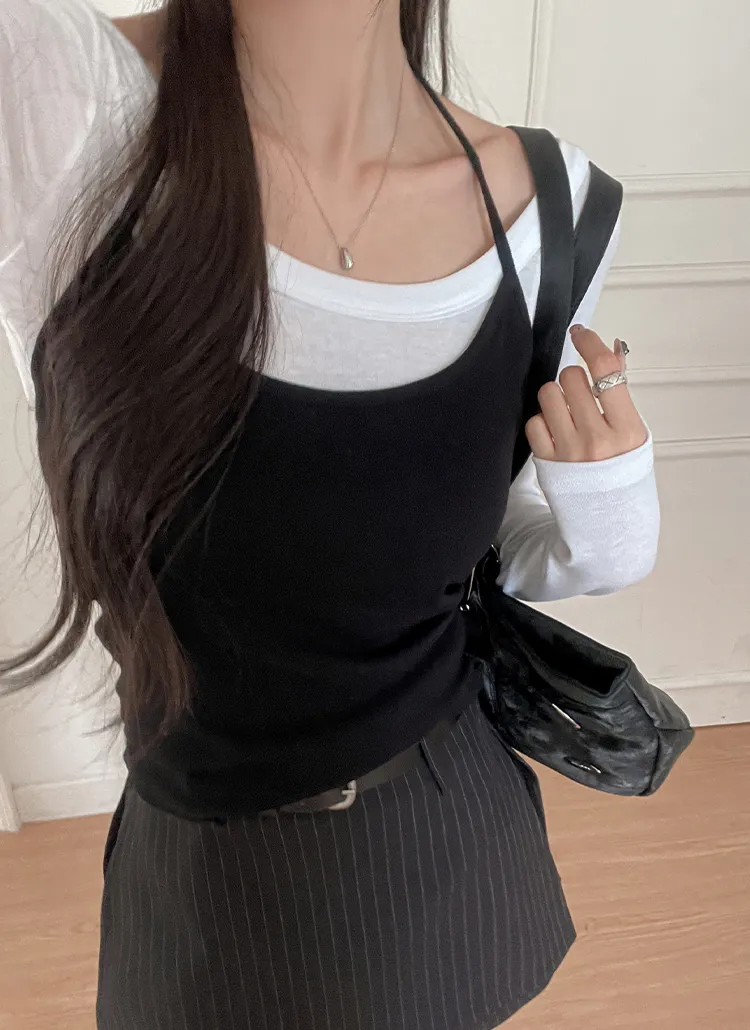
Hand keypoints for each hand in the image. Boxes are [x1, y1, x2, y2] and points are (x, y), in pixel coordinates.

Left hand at [525, 325, 647, 461]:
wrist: (609, 520)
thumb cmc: (623, 472)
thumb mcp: (635, 433)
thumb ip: (621, 393)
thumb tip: (612, 350)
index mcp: (627, 429)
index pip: (605, 370)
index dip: (590, 343)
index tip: (581, 333)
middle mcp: (597, 439)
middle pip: (571, 378)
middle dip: (573, 378)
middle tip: (580, 394)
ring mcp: (570, 451)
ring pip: (548, 395)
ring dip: (555, 396)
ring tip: (567, 413)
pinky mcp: (547, 461)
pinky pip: (533, 421)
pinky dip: (542, 421)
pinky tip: (556, 431)